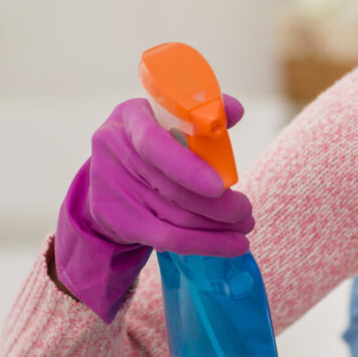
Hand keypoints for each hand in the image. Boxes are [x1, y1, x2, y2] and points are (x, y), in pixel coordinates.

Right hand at [54, 95, 254, 322]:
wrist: (111, 174)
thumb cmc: (155, 141)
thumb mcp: (169, 118)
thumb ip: (202, 115)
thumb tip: (235, 112)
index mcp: (131, 118)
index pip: (153, 144)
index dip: (187, 168)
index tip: (220, 186)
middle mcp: (116, 152)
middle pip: (171, 189)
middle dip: (218, 205)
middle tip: (246, 210)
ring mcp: (115, 189)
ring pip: (175, 218)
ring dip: (217, 227)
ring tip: (244, 226)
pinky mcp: (120, 220)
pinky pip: (168, 239)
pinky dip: (205, 244)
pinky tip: (233, 245)